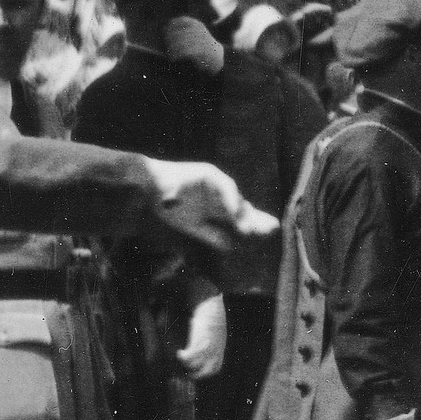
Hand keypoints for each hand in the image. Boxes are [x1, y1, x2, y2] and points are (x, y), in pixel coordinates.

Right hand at [145, 158, 275, 249]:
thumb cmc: (167, 207)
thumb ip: (211, 234)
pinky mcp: (208, 173)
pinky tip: (236, 211)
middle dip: (257, 218)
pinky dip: (230, 199)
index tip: (268, 233)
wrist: (146, 188)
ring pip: (235, 197)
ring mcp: (215, 182)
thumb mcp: (192, 225)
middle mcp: (220, 193)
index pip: (240, 216)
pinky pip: (224, 186)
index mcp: (217, 205)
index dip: (254, 224)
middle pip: (243, 206)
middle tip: (274, 228)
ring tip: (250, 228)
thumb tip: (230, 246)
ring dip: (243, 212)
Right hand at [177, 293, 229, 380]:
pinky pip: (189, 356)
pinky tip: (180, 352)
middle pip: (206, 372)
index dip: (205, 373)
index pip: (215, 369)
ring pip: (195, 365)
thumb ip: (212, 345)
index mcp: (219, 350)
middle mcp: (215, 351)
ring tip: (181, 357)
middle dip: (195, 374)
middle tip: (186, 372)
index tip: (195, 371)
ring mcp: (207, 348)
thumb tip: (204, 350)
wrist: (211, 308)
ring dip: (186, 363)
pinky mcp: (199, 342)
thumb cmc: (211, 320)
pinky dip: (183, 356)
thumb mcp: (216, 335)